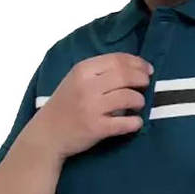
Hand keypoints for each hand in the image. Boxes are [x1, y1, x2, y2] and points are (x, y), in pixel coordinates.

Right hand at [37, 52, 152, 159]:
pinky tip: (135, 122)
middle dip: (142, 79)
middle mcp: (87, 86)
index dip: (137, 63)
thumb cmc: (65, 105)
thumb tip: (133, 68)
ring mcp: (92, 108)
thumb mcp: (75, 80)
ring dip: (139, 100)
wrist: (47, 134)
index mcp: (82, 70)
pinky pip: (125, 123)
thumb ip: (99, 72)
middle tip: (146, 85)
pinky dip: (135, 122)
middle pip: (125, 76)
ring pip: (128, 97)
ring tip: (138, 104)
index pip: (117, 60)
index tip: (147, 69)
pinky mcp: (96, 128)